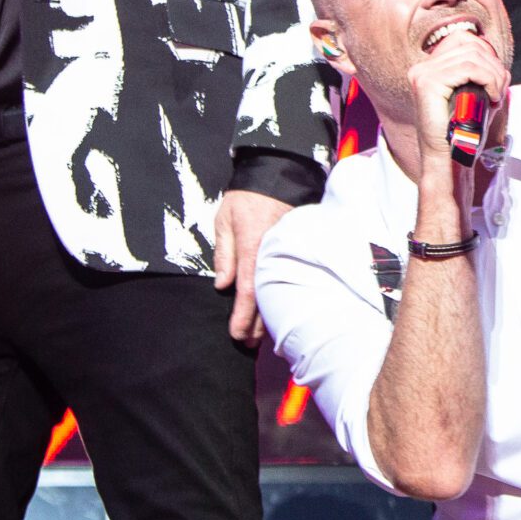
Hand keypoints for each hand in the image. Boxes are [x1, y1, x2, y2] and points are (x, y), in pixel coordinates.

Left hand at [211, 188, 295, 342]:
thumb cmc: (246, 197)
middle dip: (258, 325)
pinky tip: (279, 310)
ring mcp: (288, 253)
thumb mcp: (224, 221)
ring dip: (271, 315)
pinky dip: (283, 297)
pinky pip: (290, 278)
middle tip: (246, 345)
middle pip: (268, 298)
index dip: (243, 317)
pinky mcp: (297, 250)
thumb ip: (224, 253)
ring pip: (282, 291)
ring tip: (261, 336)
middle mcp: (273, 255)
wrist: (278, 174)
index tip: (237, 335)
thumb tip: (223, 285)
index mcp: (252, 248)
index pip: (248, 290)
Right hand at [404, 28, 509, 192]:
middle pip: (470, 44)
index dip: (486, 52)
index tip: (495, 78)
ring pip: (472, 55)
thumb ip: (485, 76)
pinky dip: (488, 79)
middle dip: (493, 66)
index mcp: (430, 68)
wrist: (449, 160)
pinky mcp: (428, 83)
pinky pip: (468, 68)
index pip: (462, 38)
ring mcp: (423, 74)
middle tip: (498, 92)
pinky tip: (490, 97)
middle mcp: (423, 67)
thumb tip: (500, 65)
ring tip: (495, 97)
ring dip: (493, 75)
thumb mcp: (476, 97)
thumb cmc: (464, 133)